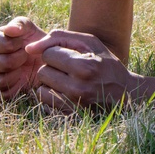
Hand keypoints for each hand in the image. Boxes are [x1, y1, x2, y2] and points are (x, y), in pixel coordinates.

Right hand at [0, 16, 46, 100]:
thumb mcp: (26, 28)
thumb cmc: (27, 42)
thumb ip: (19, 24)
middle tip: (23, 56)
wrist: (35, 63)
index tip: (21, 43)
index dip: (18, 43)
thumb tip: (10, 30)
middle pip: (5, 63)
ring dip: (17, 73)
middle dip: (20, 59)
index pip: (3, 44)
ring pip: (2, 80)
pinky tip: (16, 80)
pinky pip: (2, 95)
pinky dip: (13, 88)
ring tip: (19, 67)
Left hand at [25, 30, 143, 112]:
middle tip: (70, 68)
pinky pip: (44, 101)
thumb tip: (29, 48)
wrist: (125, 92)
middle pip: (42, 71)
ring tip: (67, 79)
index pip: (48, 54)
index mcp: (84, 67)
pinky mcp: (70, 115)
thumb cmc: (105, 62)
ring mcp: (73, 105)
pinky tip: (65, 91)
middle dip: (53, 67)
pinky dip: (51, 94)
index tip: (72, 55)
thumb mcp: (90, 42)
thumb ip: (58, 37)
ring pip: (40, 88)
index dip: (58, 52)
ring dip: (50, 82)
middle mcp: (78, 88)